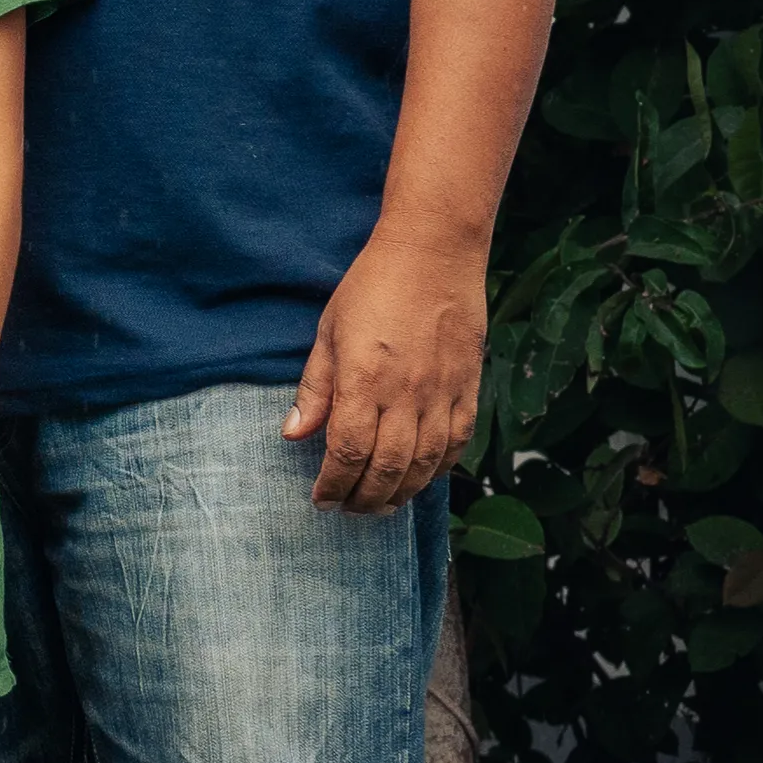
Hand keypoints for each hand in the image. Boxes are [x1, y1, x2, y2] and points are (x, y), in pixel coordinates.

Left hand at [288, 222, 486, 511]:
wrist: (434, 254)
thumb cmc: (372, 287)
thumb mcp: (329, 331)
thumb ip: (315, 388)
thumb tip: (292, 434)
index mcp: (364, 379)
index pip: (346, 452)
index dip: (332, 484)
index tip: (320, 499)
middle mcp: (406, 394)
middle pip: (387, 469)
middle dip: (364, 499)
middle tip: (348, 509)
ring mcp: (442, 394)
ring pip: (425, 466)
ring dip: (401, 494)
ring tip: (380, 504)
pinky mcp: (469, 389)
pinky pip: (457, 445)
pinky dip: (439, 471)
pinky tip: (421, 478)